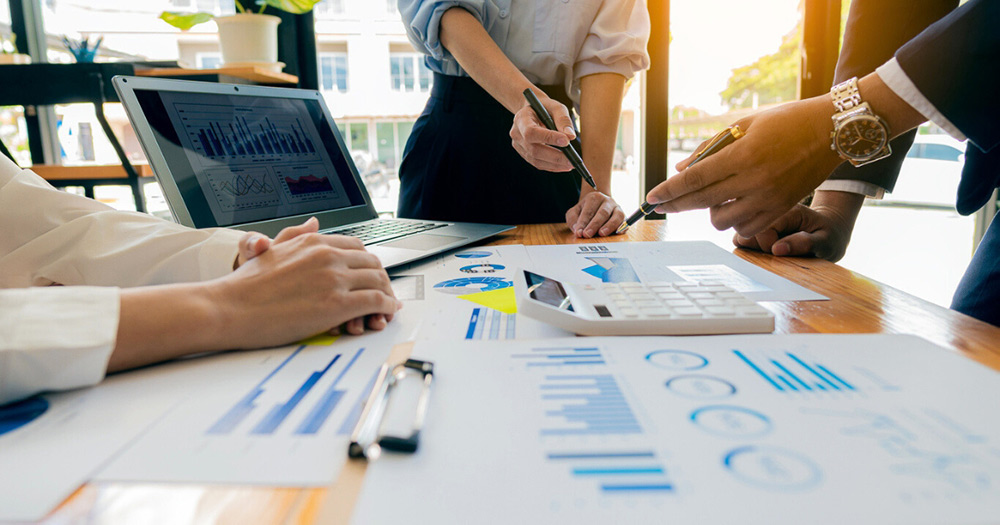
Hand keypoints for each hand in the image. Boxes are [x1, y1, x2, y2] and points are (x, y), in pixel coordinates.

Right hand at [234, 217, 395, 335]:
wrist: (228, 308)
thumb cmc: (245, 287)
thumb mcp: (271, 249)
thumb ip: (296, 235)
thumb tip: (314, 222)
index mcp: (314, 241)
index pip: (357, 247)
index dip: (367, 264)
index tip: (369, 276)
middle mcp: (328, 255)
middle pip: (372, 263)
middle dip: (381, 280)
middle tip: (383, 294)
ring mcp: (334, 278)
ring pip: (379, 282)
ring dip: (387, 295)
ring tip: (386, 307)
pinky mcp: (338, 304)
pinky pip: (376, 302)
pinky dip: (386, 308)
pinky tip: (384, 314)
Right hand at [510, 94, 574, 171]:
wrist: (533, 111)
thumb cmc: (545, 108)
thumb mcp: (555, 107)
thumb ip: (563, 119)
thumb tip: (571, 137)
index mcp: (521, 119)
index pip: (532, 132)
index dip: (548, 138)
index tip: (566, 141)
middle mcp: (516, 134)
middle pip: (534, 150)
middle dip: (554, 156)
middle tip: (572, 160)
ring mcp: (519, 146)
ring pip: (536, 160)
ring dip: (555, 164)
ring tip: (570, 164)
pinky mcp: (524, 154)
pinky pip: (538, 164)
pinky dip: (552, 166)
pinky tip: (564, 165)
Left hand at [565, 191, 624, 237]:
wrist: (598, 205)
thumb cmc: (585, 210)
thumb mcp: (574, 212)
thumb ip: (573, 220)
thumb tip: (577, 229)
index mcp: (594, 198)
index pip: (588, 211)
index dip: (583, 223)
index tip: (579, 233)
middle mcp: (607, 201)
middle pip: (602, 213)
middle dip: (594, 225)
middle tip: (587, 234)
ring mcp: (617, 208)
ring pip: (616, 216)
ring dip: (609, 226)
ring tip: (602, 234)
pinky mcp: (623, 216)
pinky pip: (624, 221)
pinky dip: (622, 227)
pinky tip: (617, 233)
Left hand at [645, 96, 841, 236]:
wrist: (832, 130)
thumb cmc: (786, 121)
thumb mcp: (744, 125)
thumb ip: (710, 148)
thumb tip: (682, 170)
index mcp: (743, 154)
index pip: (695, 179)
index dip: (669, 190)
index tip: (651, 198)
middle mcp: (754, 180)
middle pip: (701, 202)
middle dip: (675, 205)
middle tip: (660, 207)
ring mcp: (769, 199)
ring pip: (721, 219)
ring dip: (709, 211)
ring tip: (713, 196)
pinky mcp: (781, 209)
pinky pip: (745, 227)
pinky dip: (733, 219)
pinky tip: (733, 205)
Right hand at [732, 191, 864, 261]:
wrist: (829, 229)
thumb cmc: (828, 235)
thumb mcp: (825, 241)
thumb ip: (805, 243)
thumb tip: (776, 249)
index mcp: (787, 211)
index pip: (762, 227)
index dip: (767, 245)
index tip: (781, 253)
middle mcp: (769, 212)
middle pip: (744, 229)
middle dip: (757, 247)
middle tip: (776, 253)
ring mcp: (761, 221)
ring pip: (739, 236)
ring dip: (752, 249)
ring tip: (771, 252)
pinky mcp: (756, 229)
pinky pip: (740, 241)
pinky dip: (748, 249)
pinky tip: (765, 251)